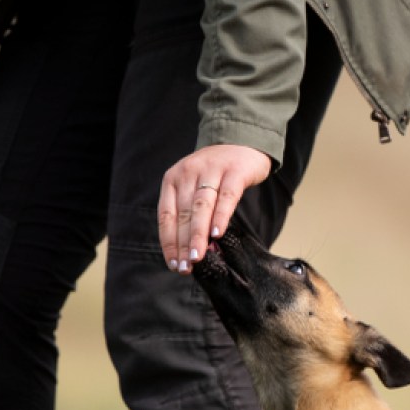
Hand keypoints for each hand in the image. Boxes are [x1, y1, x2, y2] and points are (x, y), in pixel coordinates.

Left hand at [157, 144, 271, 273]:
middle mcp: (188, 173)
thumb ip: (192, 214)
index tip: (174, 265)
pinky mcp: (234, 171)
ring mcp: (211, 170)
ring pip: (201, 207)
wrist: (242, 141)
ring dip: (198, 234)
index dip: (169, 242)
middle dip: (183, 244)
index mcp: (173, 179)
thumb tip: (194, 251)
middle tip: (186, 268)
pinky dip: (220, 216)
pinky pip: (226, 196)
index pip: (166, 216)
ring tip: (198, 257)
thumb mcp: (196, 188)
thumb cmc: (217, 173)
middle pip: (183, 214)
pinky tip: (217, 234)